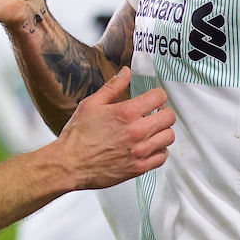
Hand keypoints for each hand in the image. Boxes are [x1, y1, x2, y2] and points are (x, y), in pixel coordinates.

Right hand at [54, 68, 173, 189]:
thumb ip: (112, 87)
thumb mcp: (91, 104)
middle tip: (154, 114)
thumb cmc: (78, 136)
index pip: (159, 97)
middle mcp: (137, 131)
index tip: (153, 99)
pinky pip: (162, 156)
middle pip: (169, 117)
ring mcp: (140, 151)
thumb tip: (126, 72)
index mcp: (126, 112)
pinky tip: (149, 147)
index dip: (157, 95)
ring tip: (152, 131)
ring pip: (169, 137)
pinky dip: (159, 150)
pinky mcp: (139, 167)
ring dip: (162, 131)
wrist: (70, 164)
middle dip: (163, 112)